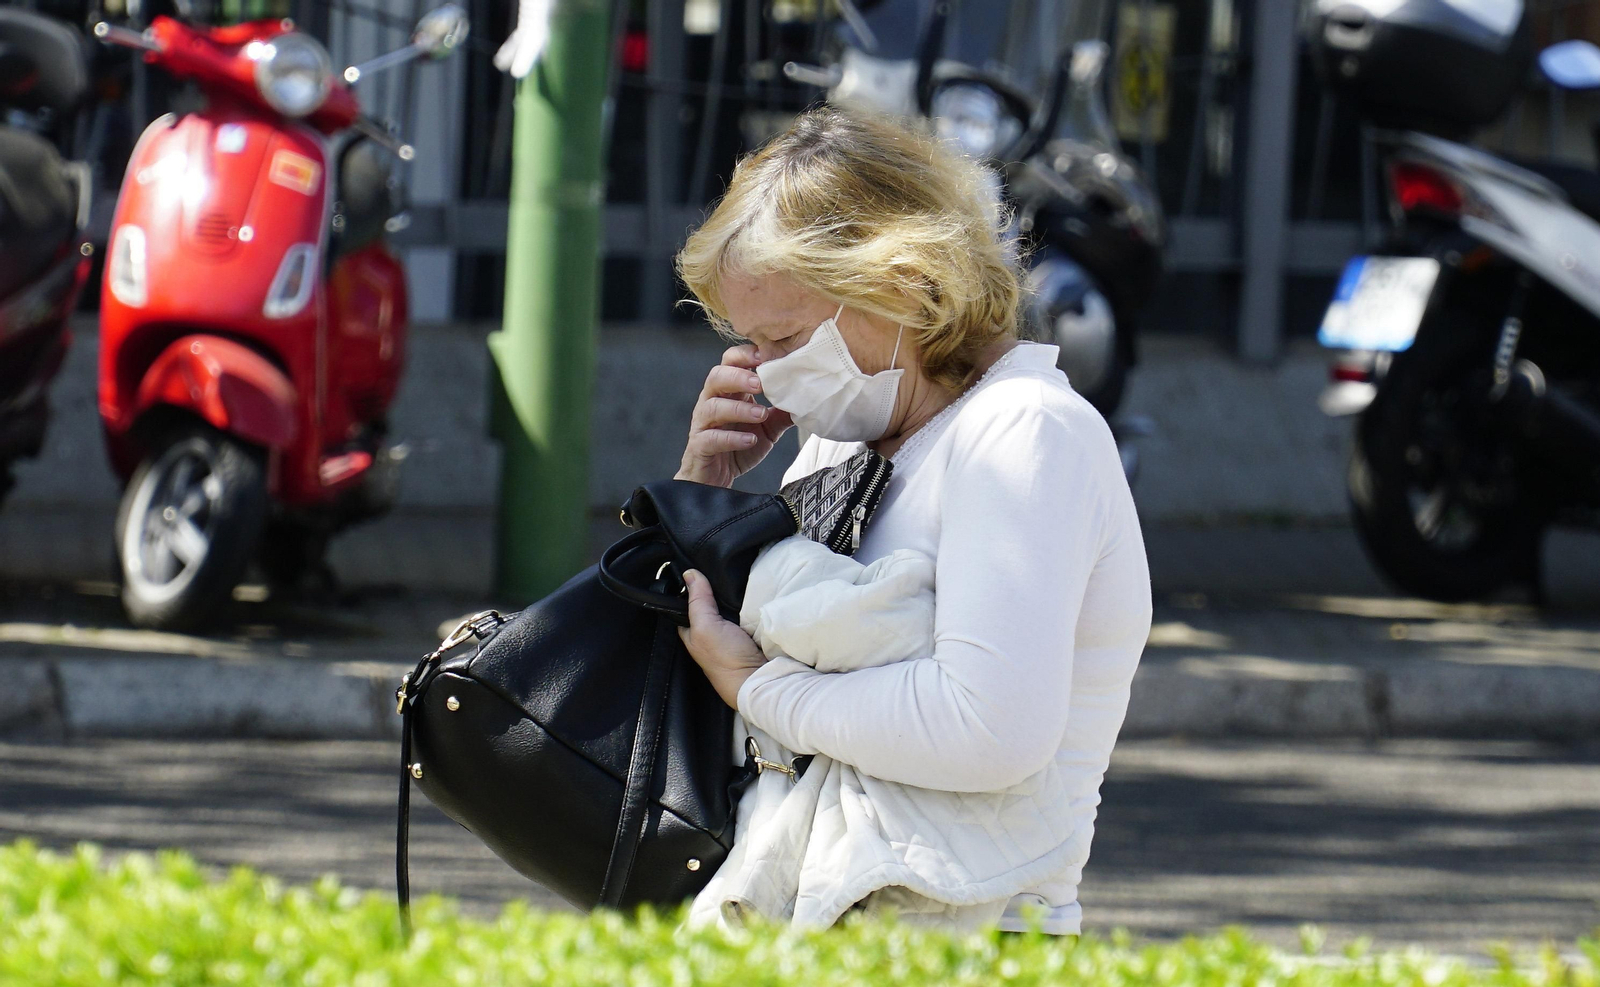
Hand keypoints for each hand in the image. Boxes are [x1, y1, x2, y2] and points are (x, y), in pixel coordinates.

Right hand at [676, 345, 793, 487]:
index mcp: (729, 392)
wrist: (716, 481)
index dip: (746, 355)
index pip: (730, 362)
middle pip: (716, 376)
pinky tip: (750, 440)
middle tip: (761, 383)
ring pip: (712, 406)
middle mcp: (712, 402)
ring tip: (762, 414)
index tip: (767, 356)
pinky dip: (732, 438)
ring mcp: (703, 424)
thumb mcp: (767, 429)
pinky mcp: (699, 446)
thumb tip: (807, 400)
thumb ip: (782, 413)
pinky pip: (711, 437)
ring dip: (739, 408)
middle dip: (739, 377)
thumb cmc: (739, 448)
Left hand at [677, 569, 766, 708]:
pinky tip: (757, 591)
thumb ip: (697, 601)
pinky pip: (751, 611)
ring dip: (738, 594)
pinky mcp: (754, 632)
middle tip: (724, 566)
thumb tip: (689, 574)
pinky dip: (753, 602)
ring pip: (733, 605)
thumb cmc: (725, 659)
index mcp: (694, 632)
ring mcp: (734, 632)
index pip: (688, 604)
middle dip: (718, 588)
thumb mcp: (705, 627)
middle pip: (713, 602)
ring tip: (742, 573)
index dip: (691, 587)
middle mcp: (713, 631)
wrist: (760, 679)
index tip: (699, 566)